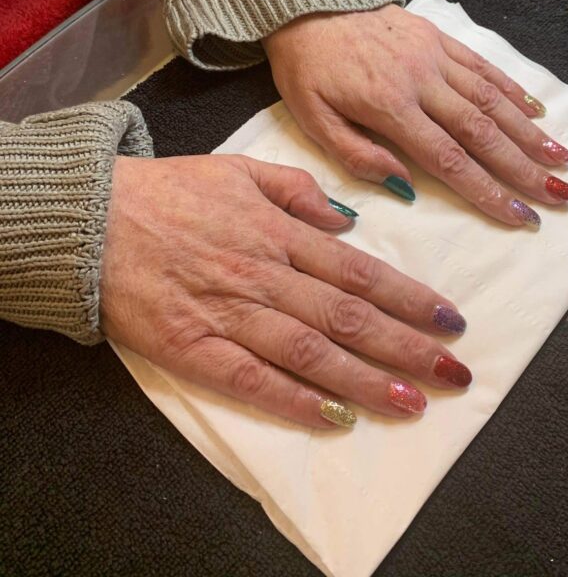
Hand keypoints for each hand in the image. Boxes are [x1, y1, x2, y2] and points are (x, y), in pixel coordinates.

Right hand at [101, 154, 470, 427]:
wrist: (94, 219)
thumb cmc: (170, 192)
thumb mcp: (240, 169)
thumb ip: (298, 189)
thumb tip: (348, 220)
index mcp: (279, 232)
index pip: (359, 272)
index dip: (410, 297)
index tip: (449, 319)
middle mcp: (265, 274)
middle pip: (348, 316)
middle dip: (407, 347)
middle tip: (454, 372)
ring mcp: (231, 314)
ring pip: (312, 351)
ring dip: (367, 380)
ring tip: (413, 402)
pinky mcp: (195, 348)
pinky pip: (252, 380)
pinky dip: (295, 400)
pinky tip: (334, 418)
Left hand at [263, 5, 567, 227]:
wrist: (305, 5)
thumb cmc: (307, 70)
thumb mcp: (313, 120)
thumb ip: (357, 156)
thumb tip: (405, 187)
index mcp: (390, 107)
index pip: (449, 159)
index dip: (488, 191)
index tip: (520, 215)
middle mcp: (421, 80)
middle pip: (483, 131)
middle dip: (524, 167)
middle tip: (558, 195)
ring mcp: (434, 55)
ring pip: (492, 99)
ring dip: (529, 132)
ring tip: (561, 158)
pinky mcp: (438, 37)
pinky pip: (482, 66)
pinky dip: (512, 89)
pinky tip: (536, 111)